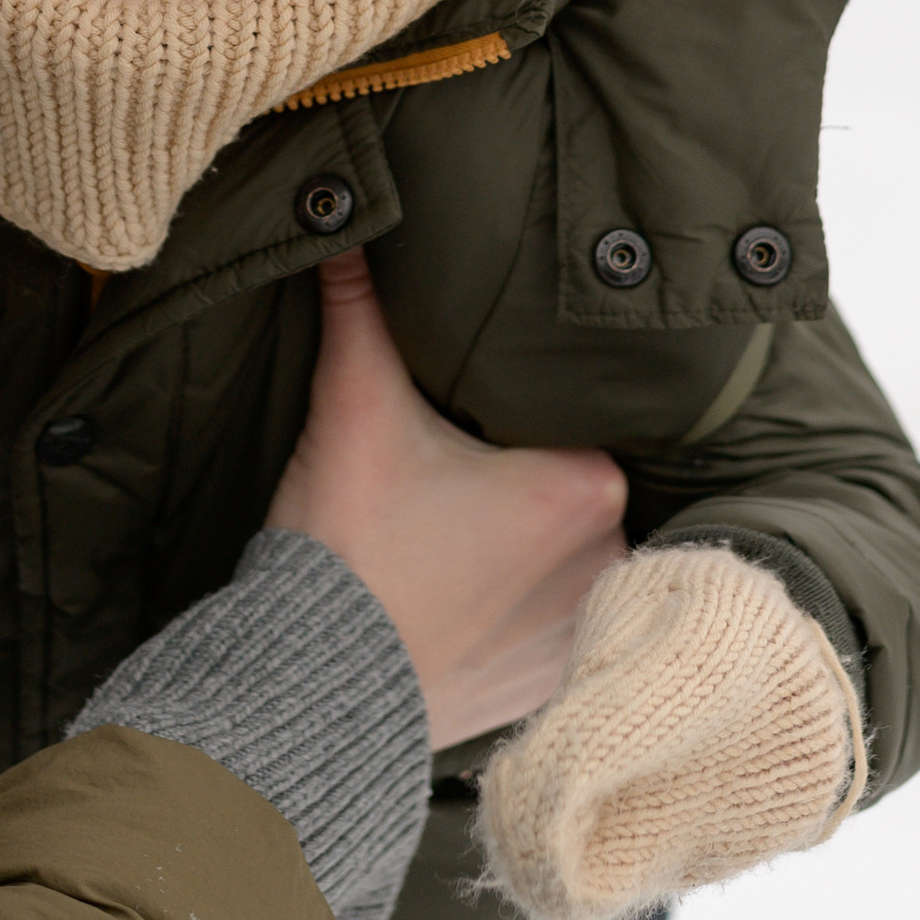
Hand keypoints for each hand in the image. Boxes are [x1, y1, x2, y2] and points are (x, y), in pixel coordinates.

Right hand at [262, 254, 628, 749]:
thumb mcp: (353, 413)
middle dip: (526, 474)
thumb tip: (347, 225)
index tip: (479, 409)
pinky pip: (553, 622)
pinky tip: (461, 592)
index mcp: (586, 483)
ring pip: (569, 553)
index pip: (577, 412)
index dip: (525, 404)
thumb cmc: (342, 548)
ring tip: (456, 534)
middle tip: (459, 471)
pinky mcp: (555, 684)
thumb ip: (361, 312)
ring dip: (527, 543)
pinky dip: (516, 607)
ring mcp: (588, 629)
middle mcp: (611, 558)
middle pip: (576, 481)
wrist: (308, 693)